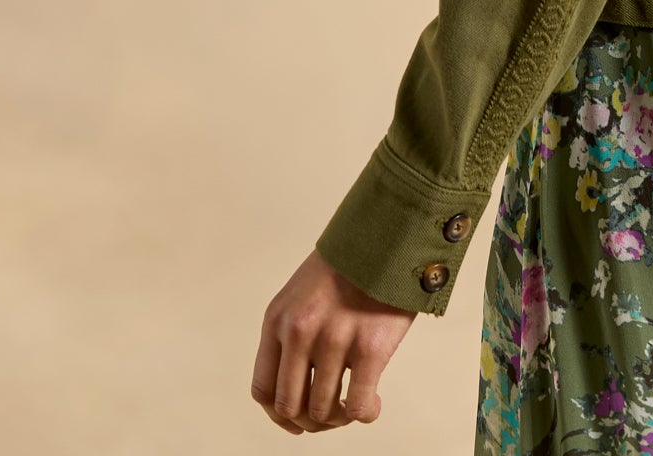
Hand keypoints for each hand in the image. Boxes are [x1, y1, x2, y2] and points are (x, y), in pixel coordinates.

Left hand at [252, 248, 416, 432]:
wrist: (389, 231)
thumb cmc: (350, 265)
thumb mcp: (303, 293)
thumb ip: (294, 334)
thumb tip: (300, 392)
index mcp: (278, 319)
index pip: (263, 390)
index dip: (279, 415)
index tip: (299, 420)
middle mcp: (299, 331)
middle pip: (290, 406)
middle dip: (310, 421)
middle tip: (331, 414)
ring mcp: (333, 339)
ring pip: (323, 411)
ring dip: (339, 418)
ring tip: (353, 406)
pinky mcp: (369, 347)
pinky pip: (357, 406)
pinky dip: (364, 414)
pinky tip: (373, 404)